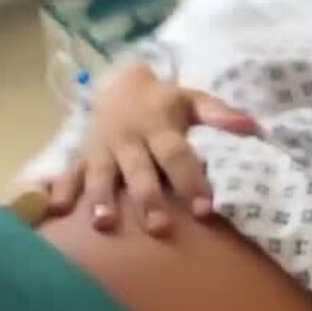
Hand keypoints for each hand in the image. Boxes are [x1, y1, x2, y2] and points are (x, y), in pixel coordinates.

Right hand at [45, 65, 257, 233]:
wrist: (117, 82)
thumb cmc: (163, 101)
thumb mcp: (192, 100)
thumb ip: (219, 114)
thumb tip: (253, 126)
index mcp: (159, 126)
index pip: (177, 155)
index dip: (191, 181)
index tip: (204, 209)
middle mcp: (129, 139)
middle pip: (140, 170)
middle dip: (148, 199)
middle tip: (159, 228)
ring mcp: (102, 148)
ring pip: (101, 174)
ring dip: (102, 198)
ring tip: (104, 224)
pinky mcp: (82, 154)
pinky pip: (69, 171)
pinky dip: (61, 189)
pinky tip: (57, 208)